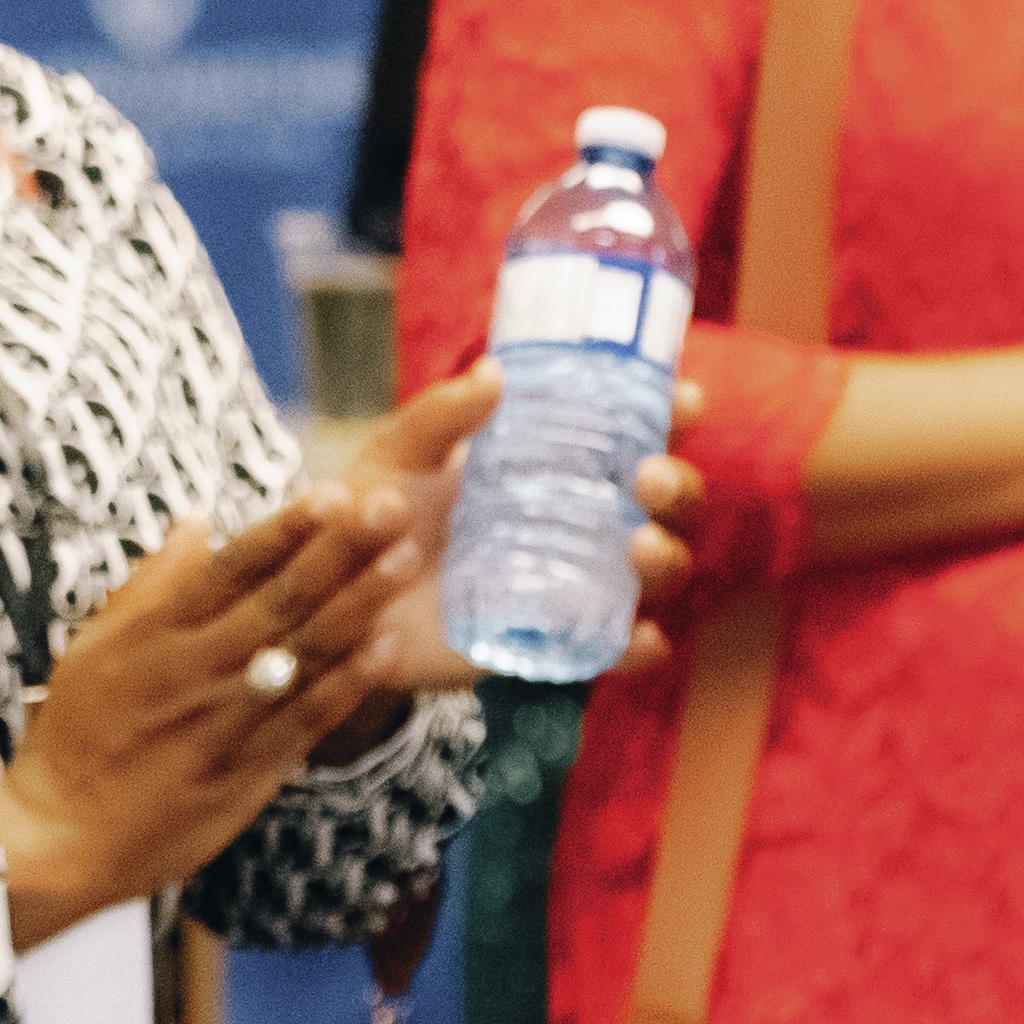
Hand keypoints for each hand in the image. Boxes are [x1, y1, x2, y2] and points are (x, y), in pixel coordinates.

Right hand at [0, 490, 421, 948]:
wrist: (64, 837)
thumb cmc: (76, 734)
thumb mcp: (92, 648)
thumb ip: (150, 585)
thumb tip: (198, 521)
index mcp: (153, 636)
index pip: (228, 570)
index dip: (283, 530)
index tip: (331, 493)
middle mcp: (193, 673)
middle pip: (278, 602)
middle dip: (339, 551)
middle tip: (391, 506)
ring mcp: (224, 724)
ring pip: (302, 656)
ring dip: (358, 605)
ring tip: (404, 562)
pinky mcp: (247, 774)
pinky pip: (305, 721)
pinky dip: (347, 684)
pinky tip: (384, 648)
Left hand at [331, 364, 693, 709]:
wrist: (337, 599)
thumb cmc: (376, 513)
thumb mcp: (399, 456)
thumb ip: (439, 418)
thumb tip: (493, 372)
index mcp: (551, 467)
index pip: (631, 437)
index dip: (669, 417)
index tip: (686, 398)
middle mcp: (576, 523)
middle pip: (662, 506)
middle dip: (678, 488)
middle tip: (648, 478)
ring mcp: (570, 584)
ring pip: (651, 574)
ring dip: (666, 558)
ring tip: (640, 547)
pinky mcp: (550, 643)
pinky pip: (610, 651)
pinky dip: (637, 649)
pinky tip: (643, 638)